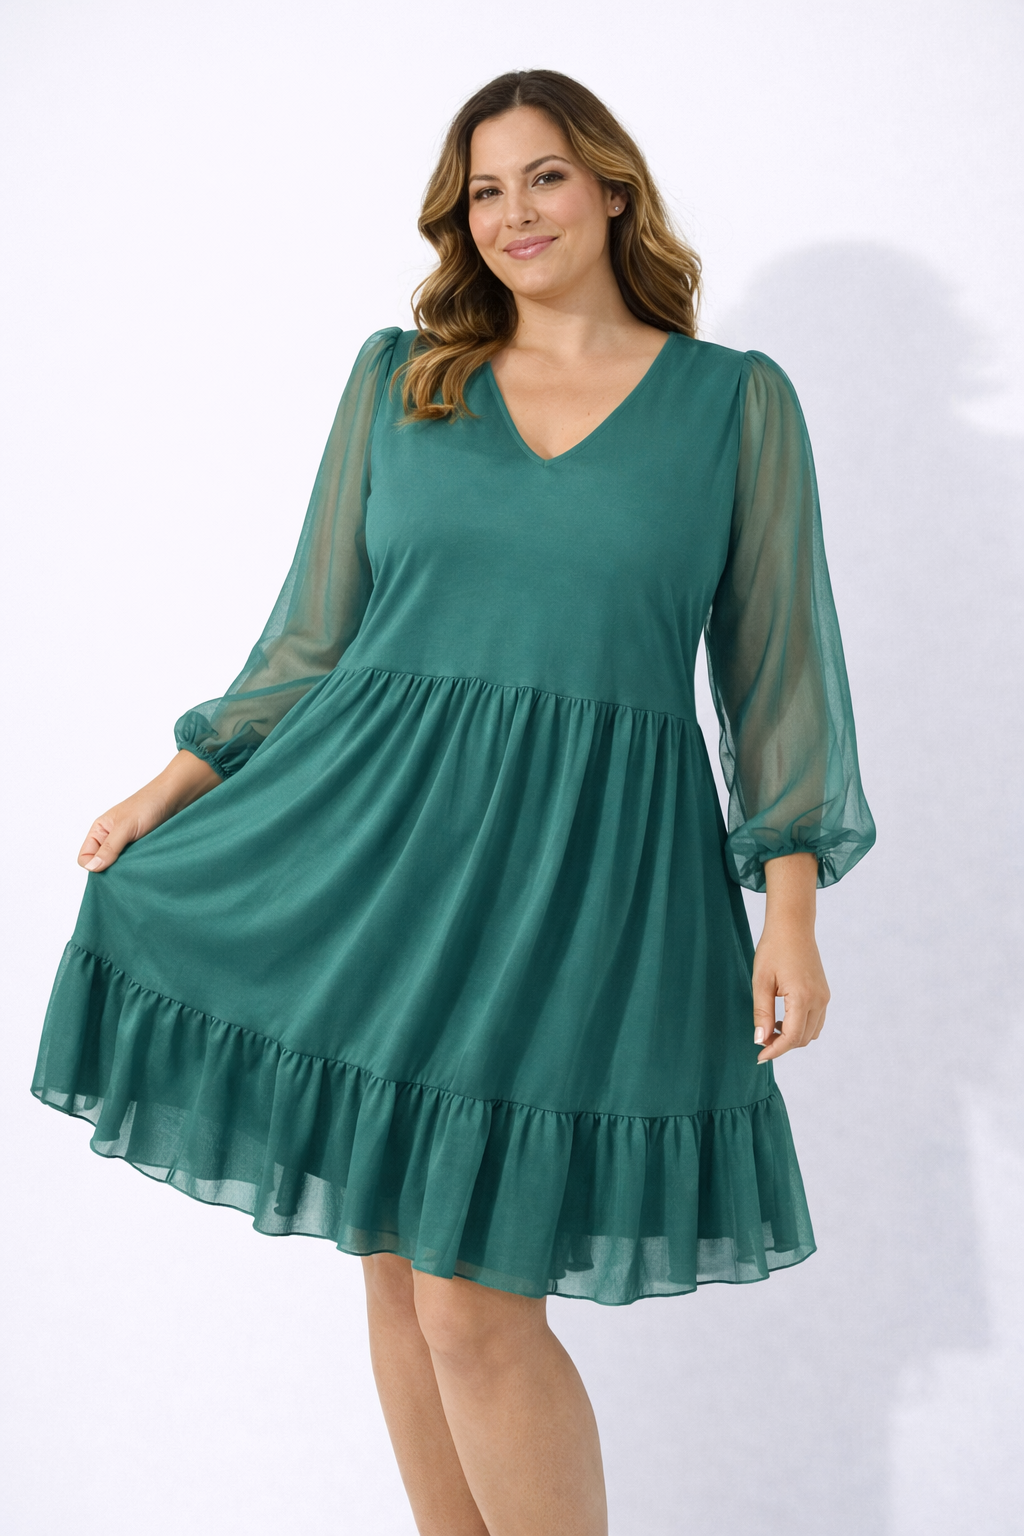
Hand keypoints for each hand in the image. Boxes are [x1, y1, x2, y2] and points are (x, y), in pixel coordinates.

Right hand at [77, 750, 221, 872]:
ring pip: (119, 868)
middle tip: (127, 870)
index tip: (110, 868)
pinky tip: (147, 866)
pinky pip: (135, 865)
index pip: (85, 857)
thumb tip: (92, 868)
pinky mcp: (142, 850)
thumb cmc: (148, 804)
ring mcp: (126, 846)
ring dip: (128, 870)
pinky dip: (139, 867)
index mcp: (99, 831)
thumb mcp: (126, 827)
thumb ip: (110, 847)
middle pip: (101, 866)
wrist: (176, 798)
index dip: (93, 866)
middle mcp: (110, 840)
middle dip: (111, 871)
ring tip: (139, 866)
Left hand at [752, 852, 829, 1063]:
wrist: (792, 927)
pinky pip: (816, 1021)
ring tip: (770, 1029)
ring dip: (792, 1037)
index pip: (792, 1037)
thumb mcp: (761, 981)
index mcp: (803, 997)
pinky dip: (801, 1027)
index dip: (775, 1050)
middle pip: (803, 1039)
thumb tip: (760, 1040)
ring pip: (811, 1033)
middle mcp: (819, 1000)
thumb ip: (762, 1013)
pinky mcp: (824, 993)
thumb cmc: (773, 950)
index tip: (759, 1057)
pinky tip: (782, 1020)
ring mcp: (824, 997)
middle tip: (760, 1041)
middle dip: (782, 1045)